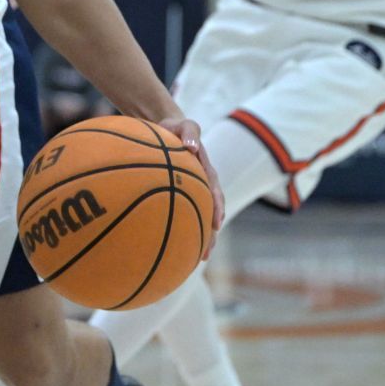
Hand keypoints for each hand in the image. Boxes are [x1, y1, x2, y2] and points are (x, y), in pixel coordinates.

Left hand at [158, 115, 223, 257]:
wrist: (168, 130)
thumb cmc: (175, 128)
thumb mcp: (184, 124)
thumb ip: (189, 131)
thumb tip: (192, 146)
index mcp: (206, 172)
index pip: (215, 194)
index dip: (216, 209)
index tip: (215, 224)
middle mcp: (202, 186)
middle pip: (209, 215)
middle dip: (208, 235)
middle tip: (204, 255)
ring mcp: (192, 193)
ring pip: (197, 219)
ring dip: (198, 239)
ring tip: (194, 261)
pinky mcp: (180, 197)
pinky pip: (180, 216)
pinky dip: (178, 231)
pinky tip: (169, 248)